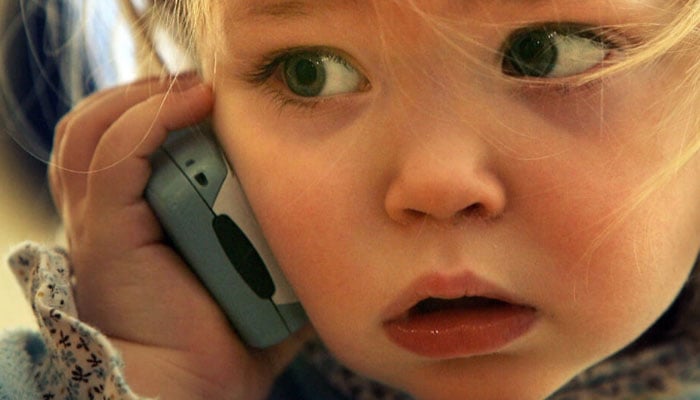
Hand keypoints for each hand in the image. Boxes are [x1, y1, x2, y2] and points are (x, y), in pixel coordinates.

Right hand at [49, 76, 311, 399]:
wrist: (195, 390)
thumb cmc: (227, 343)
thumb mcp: (262, 281)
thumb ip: (282, 249)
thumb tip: (329, 228)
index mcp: (140, 221)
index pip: (129, 142)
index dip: (163, 110)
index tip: (219, 101)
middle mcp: (112, 216)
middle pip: (104, 126)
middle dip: (152, 97)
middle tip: (208, 93)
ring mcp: (104, 221)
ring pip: (96, 130)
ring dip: (147, 98)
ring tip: (199, 92)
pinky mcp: (107, 232)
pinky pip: (115, 156)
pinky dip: (150, 118)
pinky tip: (193, 102)